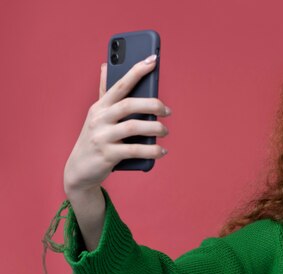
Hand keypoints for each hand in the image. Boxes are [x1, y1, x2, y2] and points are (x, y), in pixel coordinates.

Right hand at [64, 55, 170, 195]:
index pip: (120, 84)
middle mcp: (99, 119)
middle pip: (130, 104)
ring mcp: (102, 137)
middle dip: (153, 105)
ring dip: (155, 128)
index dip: (137, 71)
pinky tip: (162, 151)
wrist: (79, 170)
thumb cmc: (95, 139)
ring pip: (134, 127)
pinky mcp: (107, 155)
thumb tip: (105, 65)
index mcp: (100, 106)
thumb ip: (105, 93)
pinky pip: (134, 150)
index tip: (154, 59)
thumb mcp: (98, 115)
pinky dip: (152, 150)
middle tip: (168, 111)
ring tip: (165, 131)